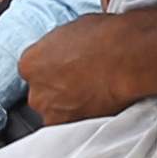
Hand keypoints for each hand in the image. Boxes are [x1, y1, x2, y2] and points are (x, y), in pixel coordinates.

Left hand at [22, 12, 142, 124]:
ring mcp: (53, 113)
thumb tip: (67, 47)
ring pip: (56, 112)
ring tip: (93, 93)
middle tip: (81, 81)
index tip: (65, 68)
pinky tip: (98, 104)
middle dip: (58, 90)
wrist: (127, 58)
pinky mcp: (73, 127)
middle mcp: (36, 91)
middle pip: (42, 94)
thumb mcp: (71, 30)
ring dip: (70, 106)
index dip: (51, 69)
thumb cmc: (104, 39)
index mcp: (29, 63)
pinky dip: (83, 118)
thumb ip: (60, 46)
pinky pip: (73, 125)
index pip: (32, 71)